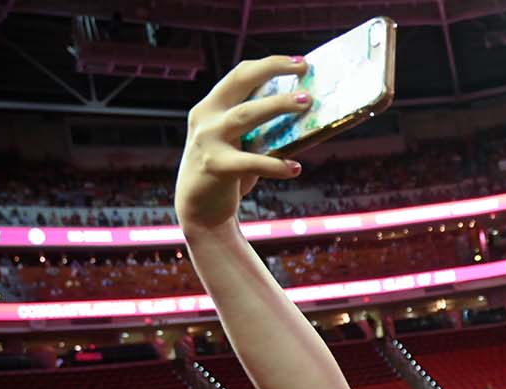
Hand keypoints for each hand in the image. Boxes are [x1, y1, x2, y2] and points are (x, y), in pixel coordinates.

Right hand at [175, 55, 309, 231]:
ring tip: (306, 104)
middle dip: (272, 69)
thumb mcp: (238, 143)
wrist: (199, 210)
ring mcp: (209, 140)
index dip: (269, 64)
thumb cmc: (228, 173)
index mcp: (211, 107)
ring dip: (278, 105)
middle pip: (241, 82)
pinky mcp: (216, 167)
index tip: (299, 61)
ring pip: (246, 114)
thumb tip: (303, 114)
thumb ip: (258, 128)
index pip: (240, 74)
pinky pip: (252, 162)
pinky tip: (296, 168)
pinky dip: (277, 165)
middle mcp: (206, 118)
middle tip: (304, 69)